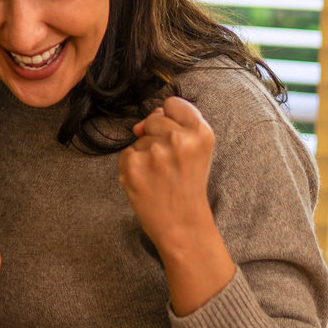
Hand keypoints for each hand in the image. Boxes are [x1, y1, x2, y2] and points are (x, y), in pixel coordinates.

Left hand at [118, 96, 216, 250]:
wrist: (181, 224)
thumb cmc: (188, 187)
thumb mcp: (198, 152)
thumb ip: (178, 127)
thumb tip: (146, 119)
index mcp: (201, 133)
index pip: (173, 103)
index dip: (170, 117)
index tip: (174, 134)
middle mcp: (179, 139)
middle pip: (154, 119)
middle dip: (156, 137)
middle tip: (169, 164)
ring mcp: (155, 152)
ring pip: (139, 138)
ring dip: (145, 154)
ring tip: (160, 176)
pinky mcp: (133, 165)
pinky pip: (126, 154)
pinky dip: (132, 167)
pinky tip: (147, 182)